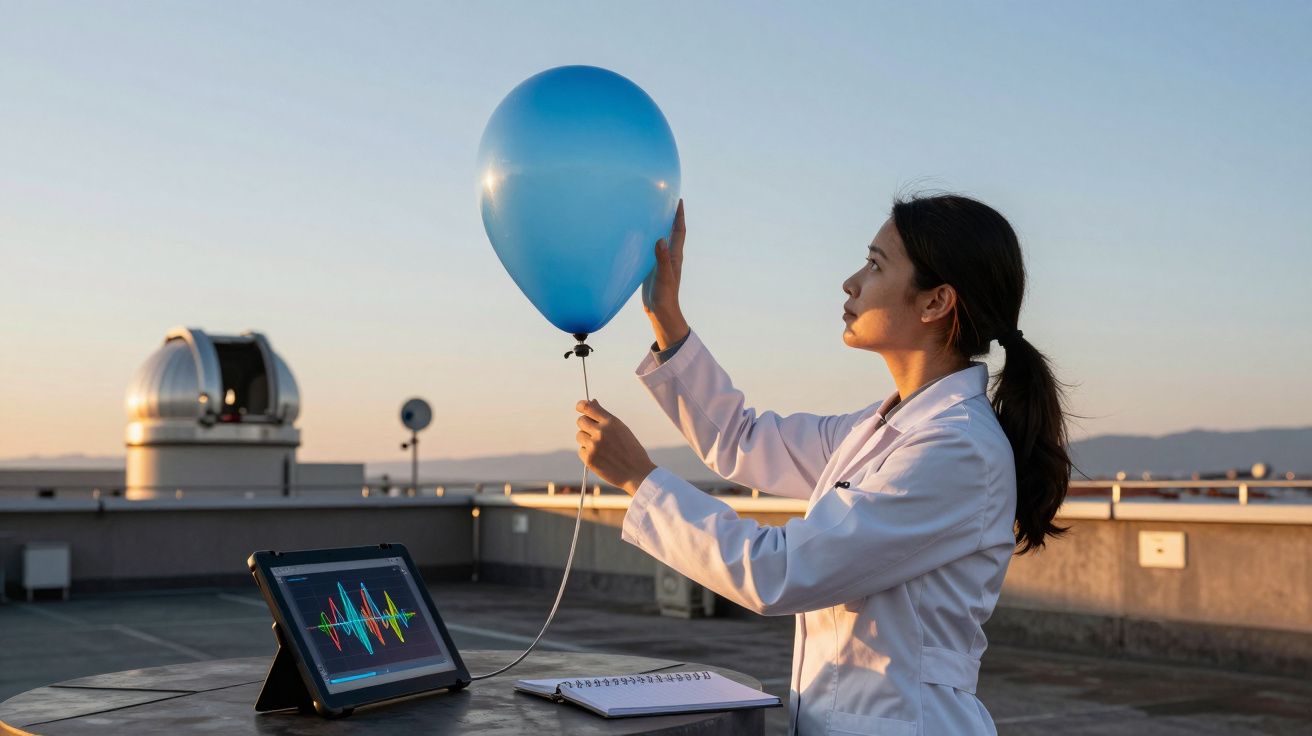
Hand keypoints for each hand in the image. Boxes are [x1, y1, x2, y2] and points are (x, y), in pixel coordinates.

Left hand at [575, 399, 656, 495]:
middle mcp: (601, 432)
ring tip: (601, 448)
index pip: (588, 407)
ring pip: (580, 436)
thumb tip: (592, 401)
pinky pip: (581, 451)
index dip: (581, 405)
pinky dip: (588, 454)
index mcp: (611, 422)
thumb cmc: (631, 450)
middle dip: (585, 425)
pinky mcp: (589, 459)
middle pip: (580, 421)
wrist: (637, 473)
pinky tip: (601, 458)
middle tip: (594, 433)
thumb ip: (605, 417)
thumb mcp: (621, 429)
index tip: (580, 407)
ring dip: (586, 440)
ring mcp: (594, 445)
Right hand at [641, 199, 688, 348]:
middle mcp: (670, 256)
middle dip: (671, 217)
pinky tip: (641, 236)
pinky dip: (649, 239)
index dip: (679, 216)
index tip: (678, 201)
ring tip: (653, 213)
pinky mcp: (652, 267)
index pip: (679, 231)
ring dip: (660, 226)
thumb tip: (661, 239)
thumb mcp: (664, 276)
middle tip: (665, 201)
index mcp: (675, 256)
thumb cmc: (665, 295)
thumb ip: (662, 259)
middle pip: (672, 232)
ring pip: (662, 239)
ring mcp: (661, 261)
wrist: (661, 311)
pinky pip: (652, 248)